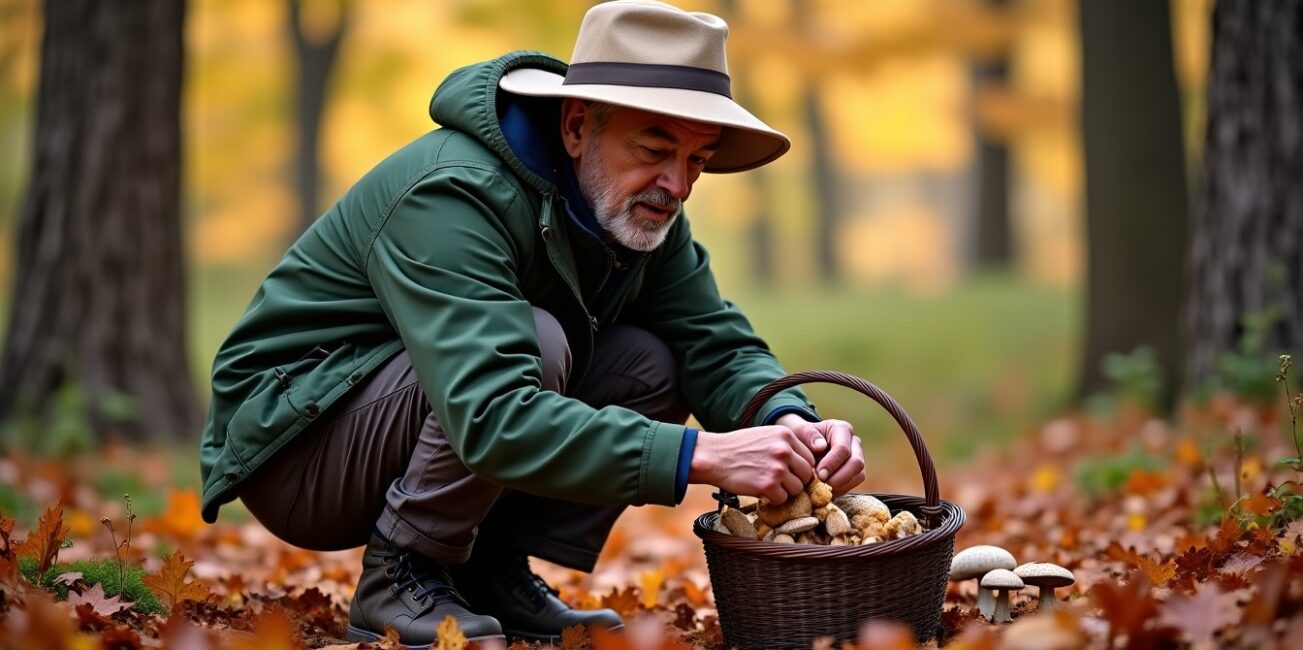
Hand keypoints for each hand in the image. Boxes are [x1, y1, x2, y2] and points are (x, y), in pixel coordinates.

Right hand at [689, 426, 815, 503]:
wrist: (714, 457)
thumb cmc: (738, 447)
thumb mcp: (765, 436)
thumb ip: (785, 446)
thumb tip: (805, 464)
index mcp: (786, 435)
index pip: (809, 457)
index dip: (800, 468)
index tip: (789, 472)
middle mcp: (784, 450)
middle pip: (806, 474)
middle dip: (795, 480)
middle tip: (779, 482)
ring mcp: (777, 468)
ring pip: (796, 488)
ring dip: (784, 491)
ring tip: (768, 485)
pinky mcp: (768, 486)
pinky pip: (782, 499)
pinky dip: (773, 499)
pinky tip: (761, 491)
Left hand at [775, 414, 865, 494]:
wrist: (804, 445)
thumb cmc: (802, 437)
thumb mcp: (801, 432)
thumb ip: (809, 435)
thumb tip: (821, 446)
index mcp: (842, 429)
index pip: (843, 449)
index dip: (832, 464)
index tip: (819, 474)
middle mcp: (854, 442)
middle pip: (857, 462)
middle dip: (840, 477)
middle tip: (822, 484)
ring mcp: (857, 457)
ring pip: (859, 475)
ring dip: (841, 485)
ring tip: (823, 488)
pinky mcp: (855, 471)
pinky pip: (854, 483)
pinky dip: (841, 489)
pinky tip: (826, 490)